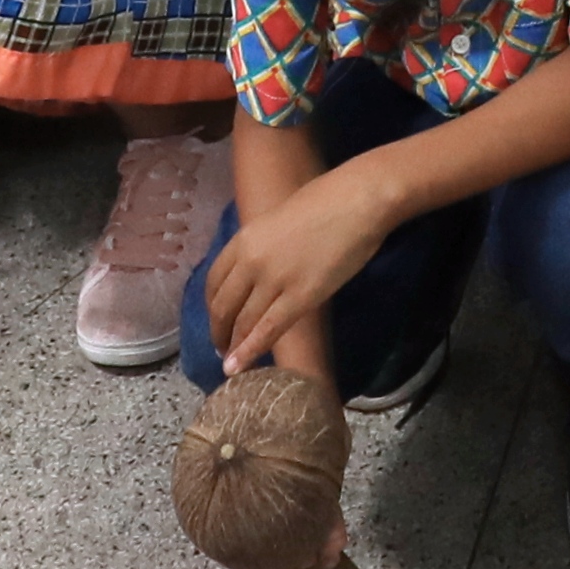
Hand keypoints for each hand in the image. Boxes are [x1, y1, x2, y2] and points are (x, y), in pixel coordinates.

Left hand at [204, 168, 392, 368]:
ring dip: (233, 345)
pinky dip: (250, 352)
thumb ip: (263, 245)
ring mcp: (274, 281)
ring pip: (243, 322)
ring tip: (231, 362)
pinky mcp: (300, 298)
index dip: (212, 304)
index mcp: (244, 238)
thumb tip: (261, 267)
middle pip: (223, 305)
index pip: (214, 280)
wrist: (357, 200)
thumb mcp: (278, 220)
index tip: (217, 318)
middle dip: (219, 330)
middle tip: (222, 347)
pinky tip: (239, 367)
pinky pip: (268, 330)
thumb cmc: (326, 200)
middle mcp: (250, 262)